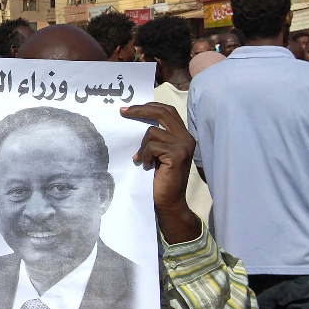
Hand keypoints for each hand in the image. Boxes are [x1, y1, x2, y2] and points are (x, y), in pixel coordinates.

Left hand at [120, 102, 199, 243]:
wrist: (168, 202)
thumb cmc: (158, 178)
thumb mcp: (156, 152)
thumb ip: (154, 136)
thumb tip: (133, 117)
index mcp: (183, 135)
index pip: (167, 111)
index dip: (149, 106)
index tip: (129, 108)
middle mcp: (187, 138)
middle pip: (162, 113)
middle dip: (139, 110)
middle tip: (122, 112)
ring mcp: (184, 146)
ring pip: (152, 132)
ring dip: (142, 147)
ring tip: (143, 161)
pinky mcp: (177, 155)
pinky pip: (152, 147)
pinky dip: (144, 156)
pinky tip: (147, 167)